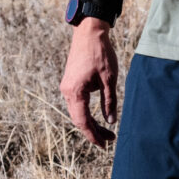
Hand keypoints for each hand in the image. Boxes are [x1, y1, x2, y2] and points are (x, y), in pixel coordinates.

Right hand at [60, 17, 117, 145]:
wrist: (89, 33)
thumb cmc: (100, 54)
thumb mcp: (109, 80)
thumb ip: (109, 102)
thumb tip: (111, 122)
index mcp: (75, 92)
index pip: (83, 121)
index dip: (93, 136)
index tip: (104, 145)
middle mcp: (67, 91)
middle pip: (79, 120)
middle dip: (94, 132)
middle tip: (111, 139)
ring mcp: (67, 87)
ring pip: (78, 113)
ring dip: (91, 123)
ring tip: (108, 131)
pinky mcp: (70, 83)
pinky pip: (77, 104)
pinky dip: (87, 113)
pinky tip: (98, 118)